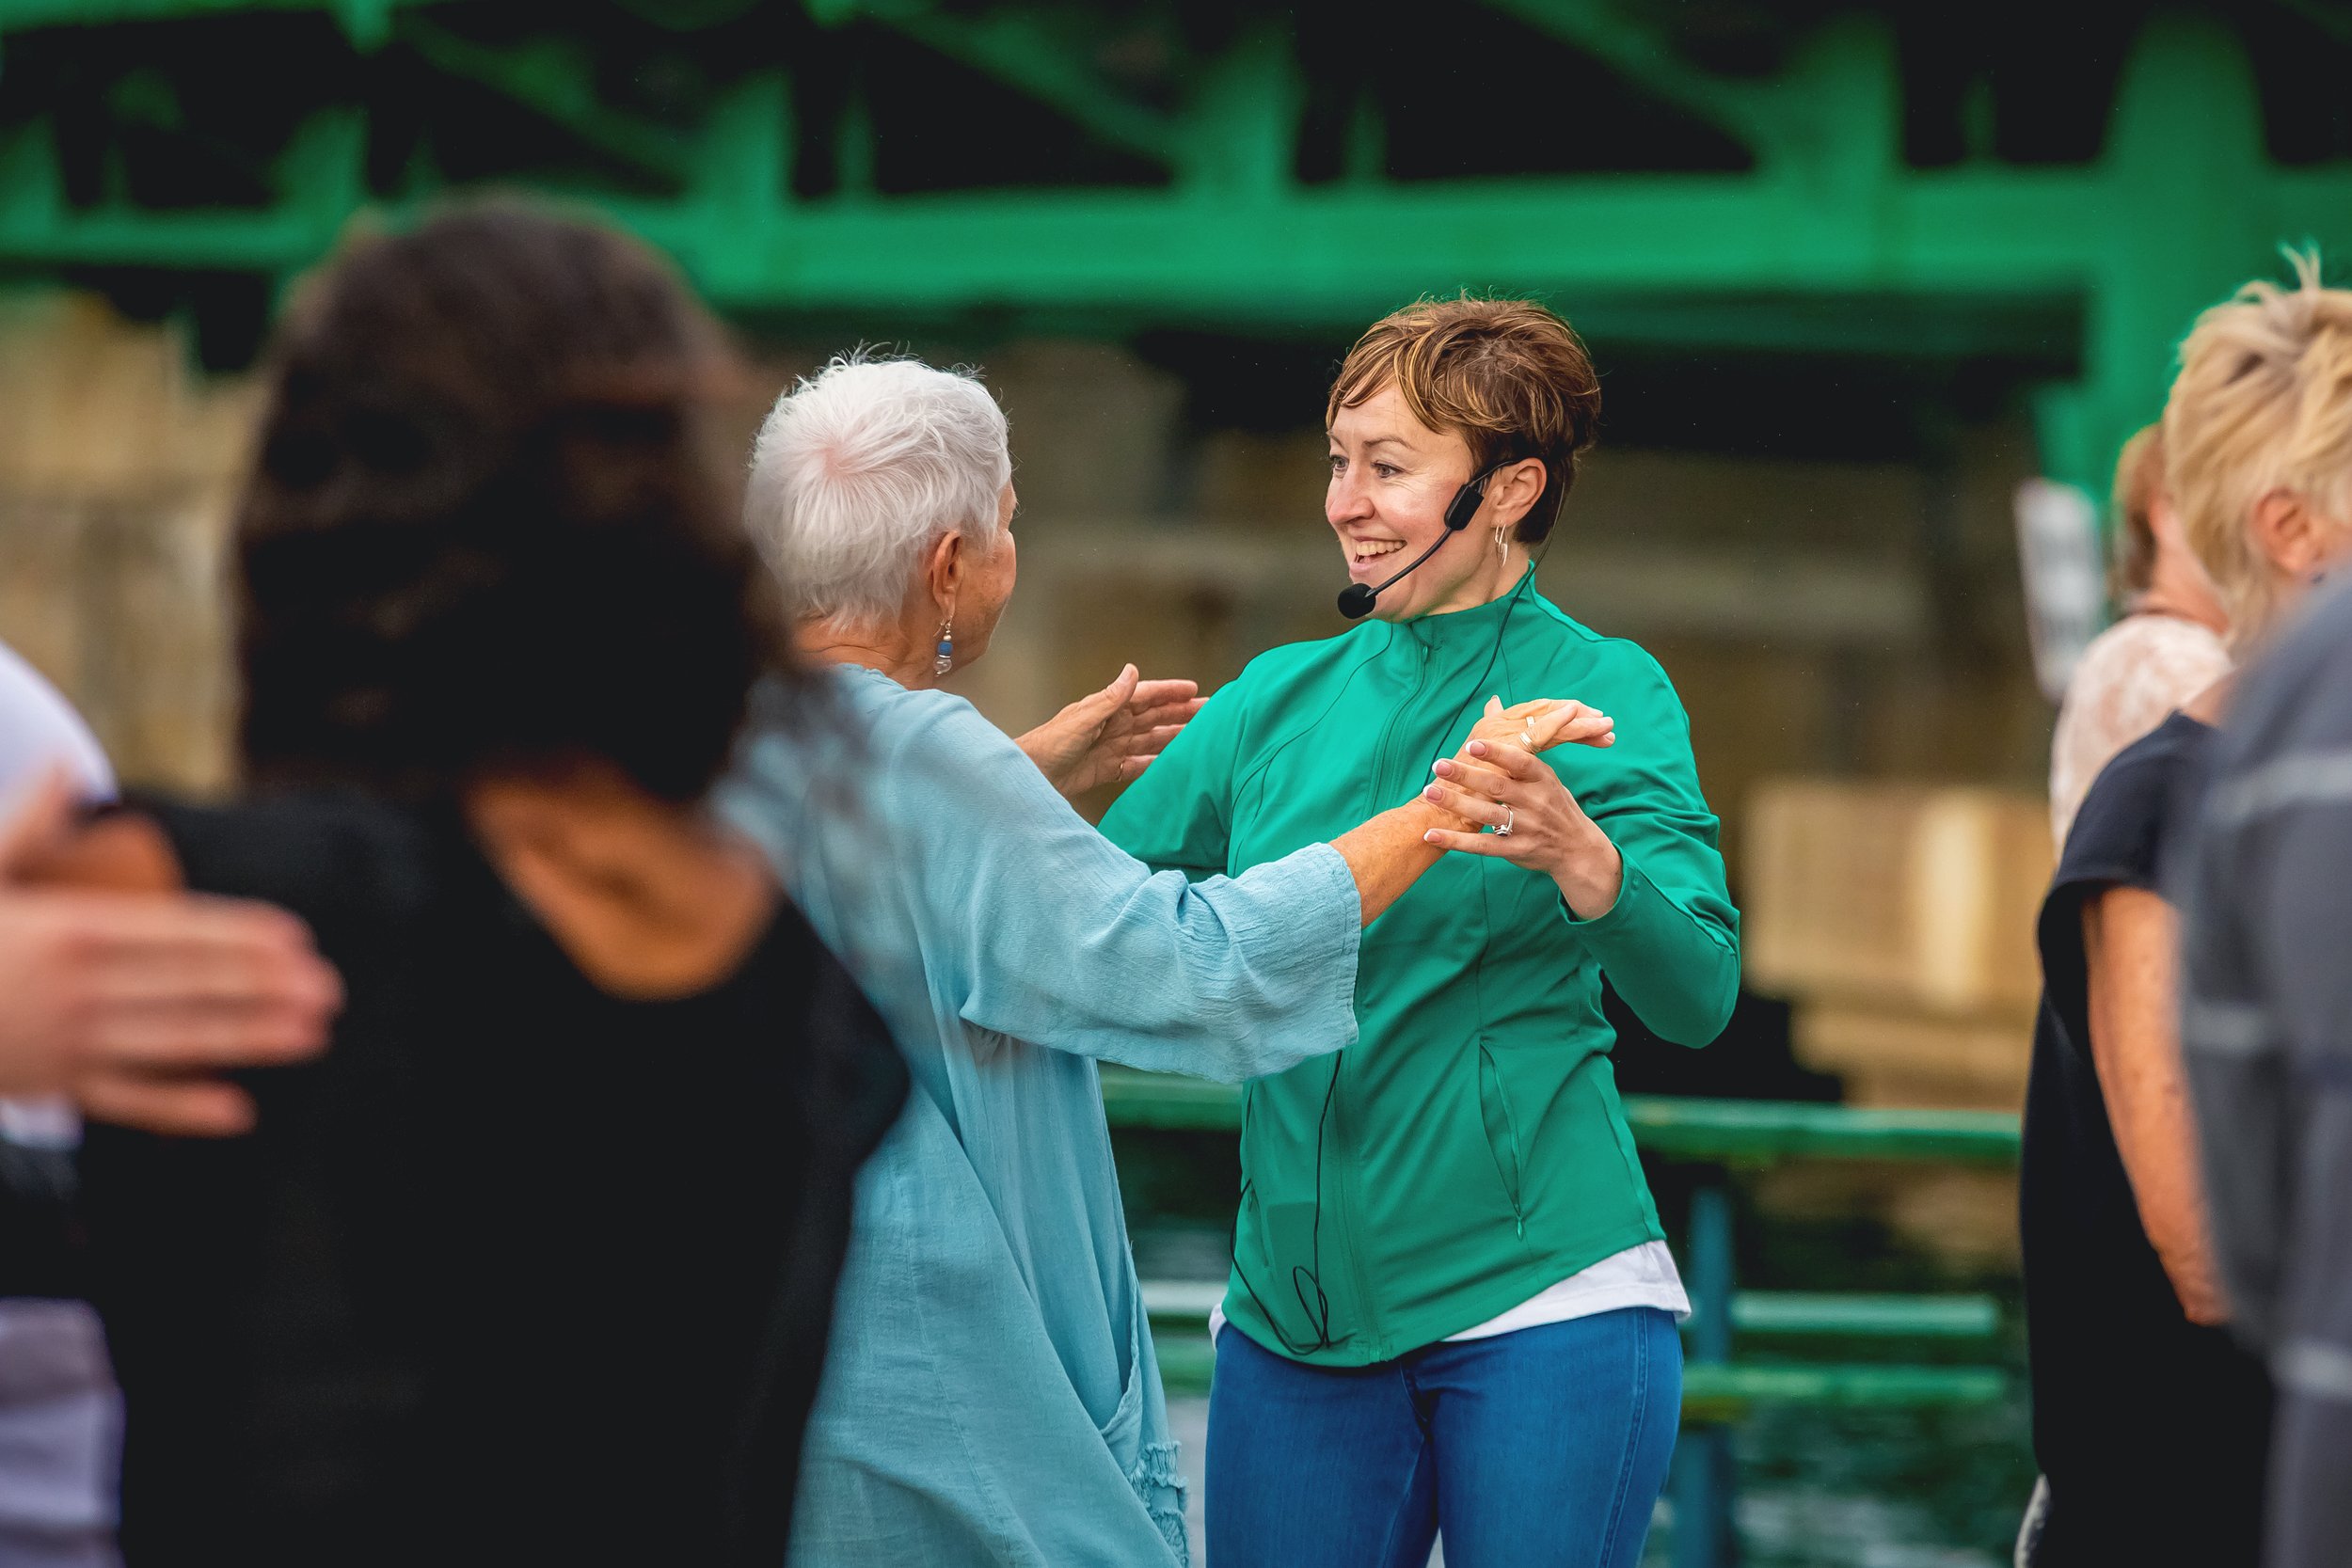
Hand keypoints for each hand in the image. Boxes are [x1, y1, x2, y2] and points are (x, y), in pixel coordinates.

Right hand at [0, 772, 341, 1135]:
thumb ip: (30, 823)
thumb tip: (64, 766)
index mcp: (66, 932)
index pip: (176, 933)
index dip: (240, 939)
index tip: (295, 940)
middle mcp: (75, 991)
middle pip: (190, 989)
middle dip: (265, 990)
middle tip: (329, 990)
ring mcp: (64, 1044)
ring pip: (174, 1044)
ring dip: (247, 1041)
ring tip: (310, 1036)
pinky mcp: (49, 1086)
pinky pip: (126, 1101)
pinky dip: (181, 1110)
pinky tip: (238, 1110)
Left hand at [1015, 665, 1205, 798]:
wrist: (1027, 777)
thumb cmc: (1048, 744)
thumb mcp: (1082, 719)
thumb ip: (1110, 698)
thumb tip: (1132, 670)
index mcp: (1106, 708)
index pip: (1145, 696)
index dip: (1169, 692)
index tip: (1195, 690)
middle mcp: (1111, 726)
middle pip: (1152, 718)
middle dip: (1179, 714)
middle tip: (1209, 715)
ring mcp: (1109, 748)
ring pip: (1149, 741)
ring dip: (1172, 738)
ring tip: (1198, 740)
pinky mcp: (1105, 770)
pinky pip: (1136, 766)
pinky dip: (1154, 765)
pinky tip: (1172, 766)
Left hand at [1418, 697, 1624, 917]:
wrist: (1578, 850)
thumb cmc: (1555, 805)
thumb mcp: (1545, 775)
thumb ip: (1517, 745)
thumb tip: (1493, 703)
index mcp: (1543, 779)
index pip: (1520, 762)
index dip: (1497, 753)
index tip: (1473, 743)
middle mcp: (1535, 802)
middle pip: (1497, 786)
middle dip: (1467, 774)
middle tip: (1439, 764)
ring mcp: (1526, 827)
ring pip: (1486, 813)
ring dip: (1456, 803)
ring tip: (1429, 791)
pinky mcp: (1516, 850)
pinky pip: (1482, 845)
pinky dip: (1456, 841)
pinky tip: (1431, 834)